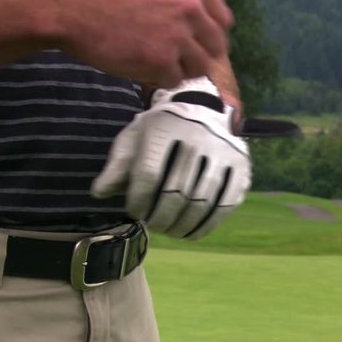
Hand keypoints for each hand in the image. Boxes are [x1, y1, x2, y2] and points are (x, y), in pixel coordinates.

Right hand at [59, 0, 232, 87]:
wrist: (71, 7)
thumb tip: (197, 19)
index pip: (224, 20)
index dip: (211, 33)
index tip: (198, 40)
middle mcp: (191, 8)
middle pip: (216, 47)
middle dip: (199, 55)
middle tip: (178, 58)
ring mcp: (178, 36)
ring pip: (199, 67)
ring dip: (181, 69)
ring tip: (158, 63)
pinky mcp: (162, 60)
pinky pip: (175, 80)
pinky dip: (160, 79)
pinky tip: (143, 68)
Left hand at [92, 77, 250, 238]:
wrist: (203, 109)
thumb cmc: (162, 130)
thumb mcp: (134, 138)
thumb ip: (116, 165)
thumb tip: (99, 193)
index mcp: (165, 128)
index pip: (148, 175)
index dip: (138, 201)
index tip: (134, 213)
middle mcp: (197, 138)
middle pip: (175, 193)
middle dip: (159, 218)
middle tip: (153, 226)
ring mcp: (223, 153)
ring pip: (200, 203)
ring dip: (181, 226)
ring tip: (170, 231)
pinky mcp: (242, 167)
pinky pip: (224, 205)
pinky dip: (206, 225)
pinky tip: (191, 232)